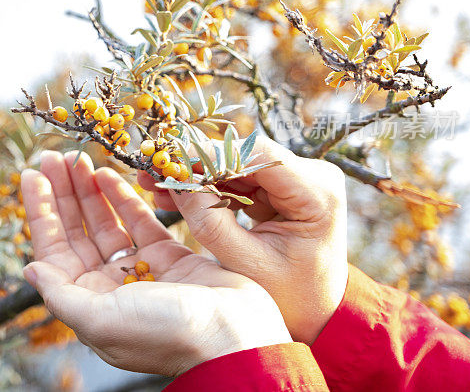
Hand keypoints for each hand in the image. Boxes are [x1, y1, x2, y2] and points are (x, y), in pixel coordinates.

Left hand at [21, 150, 291, 376]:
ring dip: (88, 191)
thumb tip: (28, 270)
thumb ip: (61, 294)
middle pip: (77, 232)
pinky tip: (107, 174)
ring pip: (106, 223)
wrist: (233, 338)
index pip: (54, 250)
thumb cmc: (167, 334)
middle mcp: (109, 287)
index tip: (31, 175)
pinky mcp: (170, 257)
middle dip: (63, 194)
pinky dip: (123, 198)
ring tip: (76, 157)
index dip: (41, 212)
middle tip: (51, 157)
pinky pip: (139, 222)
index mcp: (88, 303)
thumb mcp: (101, 320)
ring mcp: (140, 271)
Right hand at [139, 135, 347, 343]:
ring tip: (153, 180)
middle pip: (244, 156)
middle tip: (152, 167)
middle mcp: (313, 177)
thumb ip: (210, 222)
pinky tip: (174, 190)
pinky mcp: (282, 188)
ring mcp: (298, 180)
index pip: (259, 156)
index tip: (169, 160)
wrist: (317, 314)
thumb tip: (175, 182)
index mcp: (318, 194)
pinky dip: (207, 186)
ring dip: (195, 173)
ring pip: (235, 164)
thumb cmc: (289, 298)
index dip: (210, 154)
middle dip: (195, 163)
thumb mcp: (245, 264)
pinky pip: (238, 178)